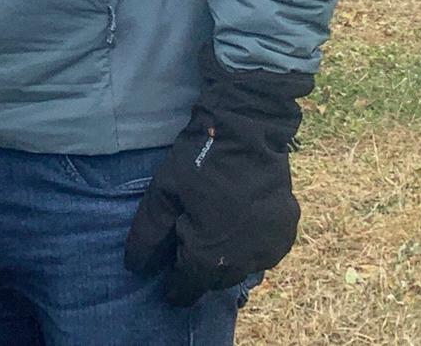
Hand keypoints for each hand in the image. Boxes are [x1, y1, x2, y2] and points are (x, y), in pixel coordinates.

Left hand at [124, 49, 311, 307]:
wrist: (249, 130)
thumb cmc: (199, 160)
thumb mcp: (163, 192)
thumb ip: (148, 234)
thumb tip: (134, 267)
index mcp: (208, 256)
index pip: (187, 289)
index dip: (174, 286)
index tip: (168, 278)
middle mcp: (242, 261)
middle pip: (215, 282)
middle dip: (199, 271)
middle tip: (189, 246)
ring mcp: (269, 248)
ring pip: (242, 270)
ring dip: (226, 262)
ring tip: (214, 236)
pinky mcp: (286, 233)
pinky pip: (264, 253)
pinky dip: (250, 247)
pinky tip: (240, 226)